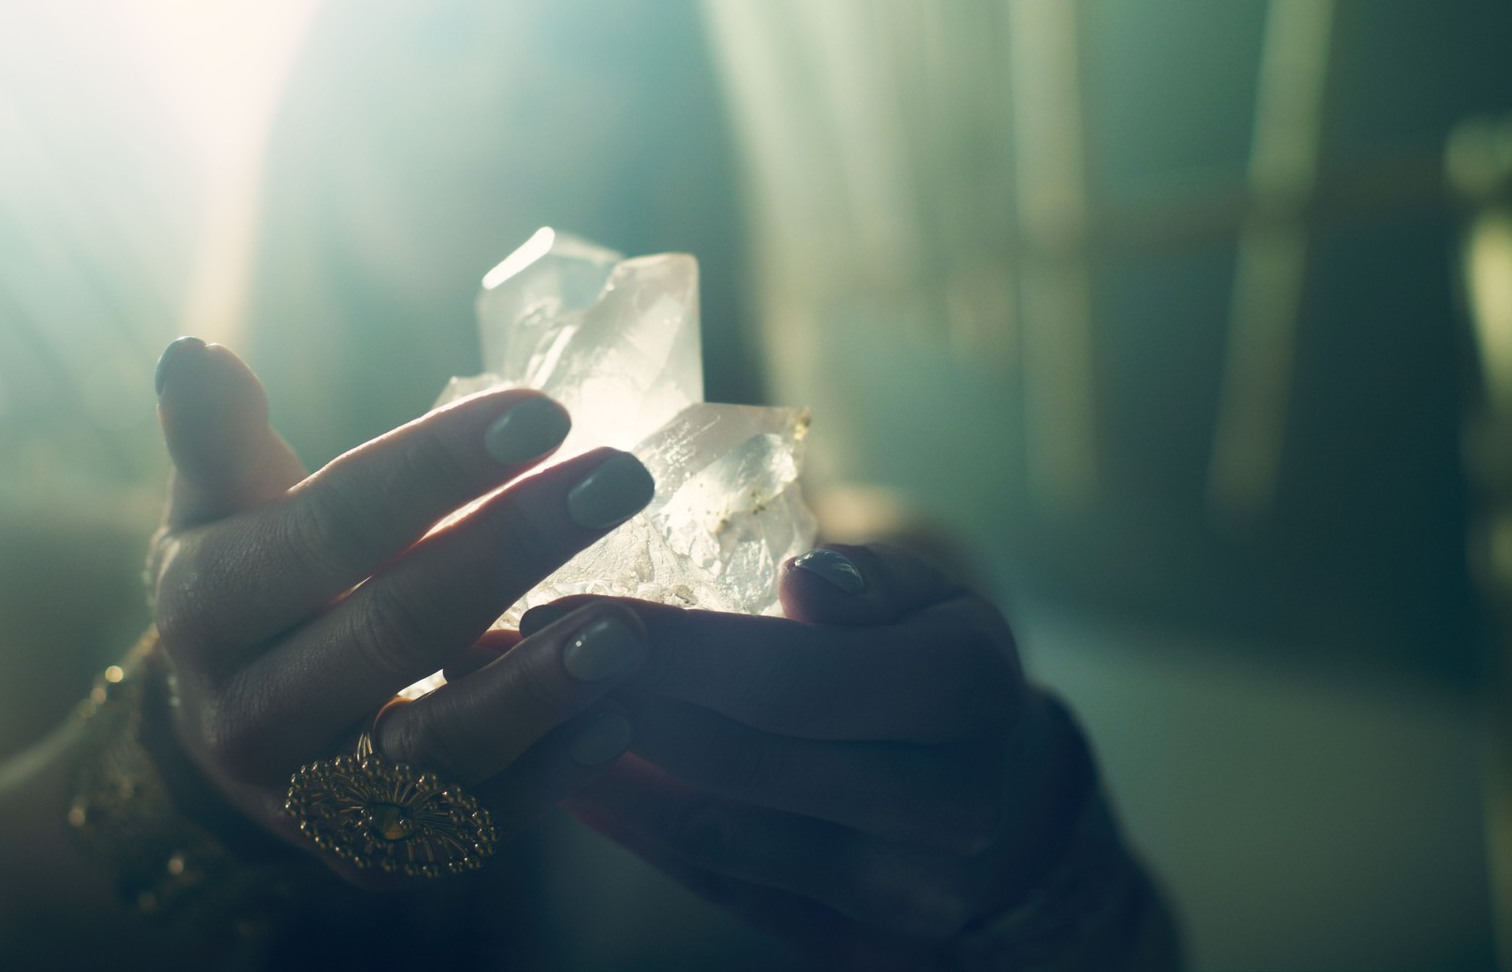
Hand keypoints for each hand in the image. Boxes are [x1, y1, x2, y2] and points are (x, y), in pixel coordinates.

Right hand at [146, 337, 654, 883]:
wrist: (228, 728)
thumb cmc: (250, 581)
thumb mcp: (220, 510)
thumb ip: (219, 442)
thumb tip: (192, 354)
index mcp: (205, 607)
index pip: (332, 528)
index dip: (436, 469)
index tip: (543, 412)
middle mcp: (246, 716)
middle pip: (393, 629)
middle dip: (514, 548)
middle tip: (621, 477)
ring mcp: (310, 800)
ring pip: (432, 752)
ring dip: (536, 690)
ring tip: (629, 627)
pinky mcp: (374, 857)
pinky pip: (470, 826)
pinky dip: (548, 777)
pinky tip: (621, 715)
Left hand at [531, 544, 1085, 968]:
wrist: (996, 800)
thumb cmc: (935, 660)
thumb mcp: (932, 594)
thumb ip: (872, 576)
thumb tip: (806, 580)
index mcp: (968, 693)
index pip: (790, 676)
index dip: (665, 647)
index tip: (562, 603)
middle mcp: (945, 807)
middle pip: (738, 759)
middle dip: (612, 699)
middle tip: (516, 653)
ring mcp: (899, 889)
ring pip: (715, 832)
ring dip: (602, 771)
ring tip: (519, 711)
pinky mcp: (851, 941)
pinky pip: (717, 883)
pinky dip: (636, 828)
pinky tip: (571, 777)